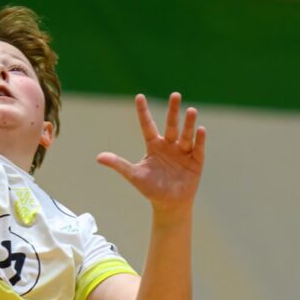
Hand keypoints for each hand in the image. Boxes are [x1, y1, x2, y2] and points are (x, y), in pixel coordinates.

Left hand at [97, 93, 205, 219]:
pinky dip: (200, 140)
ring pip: (186, 135)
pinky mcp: (196, 161)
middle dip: (173, 111)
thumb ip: (118, 164)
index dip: (143, 112)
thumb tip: (98, 157)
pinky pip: (198, 149)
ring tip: (191, 110)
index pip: (148, 125)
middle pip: (171, 125)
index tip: (139, 97)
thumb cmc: (151, 189)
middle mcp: (170, 145)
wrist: (169, 204)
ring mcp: (183, 152)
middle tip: (175, 95)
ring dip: (189, 123)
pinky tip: (200, 130)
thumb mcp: (134, 175)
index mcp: (154, 145)